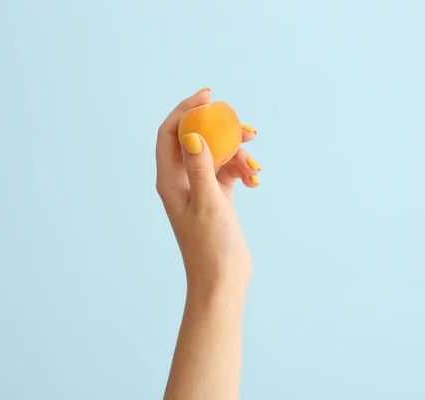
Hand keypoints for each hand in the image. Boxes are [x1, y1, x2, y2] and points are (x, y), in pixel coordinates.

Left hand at [155, 88, 259, 292]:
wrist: (223, 280)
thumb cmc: (210, 247)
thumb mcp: (207, 204)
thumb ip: (200, 168)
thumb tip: (192, 135)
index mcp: (169, 179)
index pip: (170, 133)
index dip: (185, 110)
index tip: (208, 97)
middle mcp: (181, 180)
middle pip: (198, 140)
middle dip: (222, 131)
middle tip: (246, 129)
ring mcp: (200, 187)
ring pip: (218, 155)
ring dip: (238, 155)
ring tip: (255, 168)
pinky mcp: (217, 196)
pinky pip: (229, 171)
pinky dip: (242, 171)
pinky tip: (255, 181)